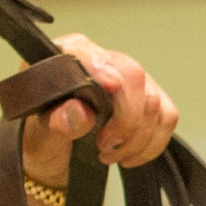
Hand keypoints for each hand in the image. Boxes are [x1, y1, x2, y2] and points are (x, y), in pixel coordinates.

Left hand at [27, 36, 177, 177]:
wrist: (53, 155)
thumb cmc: (41, 137)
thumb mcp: (38, 135)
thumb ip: (56, 123)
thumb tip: (79, 113)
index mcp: (63, 58)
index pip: (84, 48)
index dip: (100, 64)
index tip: (110, 86)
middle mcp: (101, 60)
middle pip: (132, 76)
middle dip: (124, 120)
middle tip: (102, 146)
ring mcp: (129, 78)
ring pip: (153, 101)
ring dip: (136, 138)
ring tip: (108, 155)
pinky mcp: (149, 98)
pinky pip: (167, 117)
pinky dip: (152, 144)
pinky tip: (130, 157)